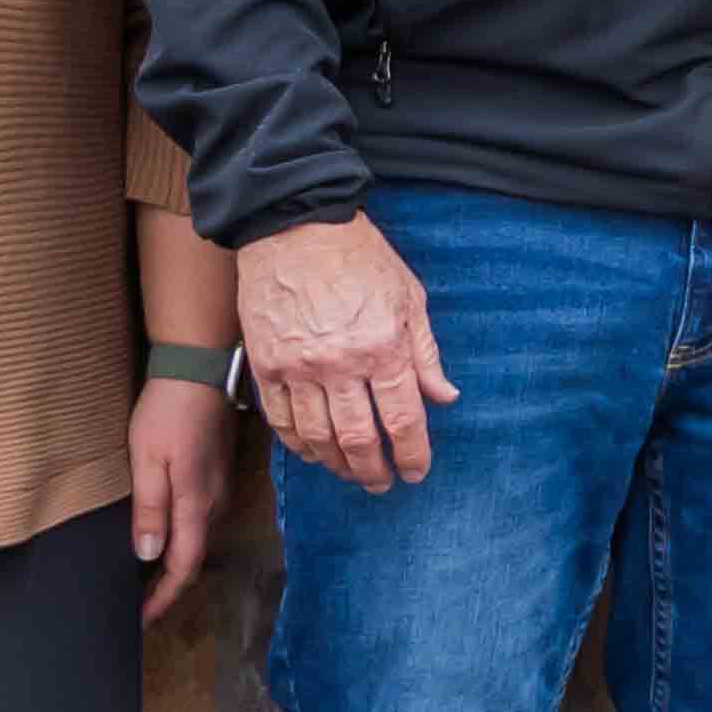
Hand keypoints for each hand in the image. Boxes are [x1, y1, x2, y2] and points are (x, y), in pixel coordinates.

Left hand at [122, 367, 238, 613]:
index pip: (183, 565)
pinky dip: (182, 539)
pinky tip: (166, 537)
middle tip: (137, 605)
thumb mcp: (147, 461)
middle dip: (168, 586)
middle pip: (193, 557)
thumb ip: (150, 509)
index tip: (141, 620)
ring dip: (175, 563)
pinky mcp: (217, 474)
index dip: (163, 597)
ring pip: (199, 539)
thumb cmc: (166, 414)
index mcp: (195, 504)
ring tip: (146, 578)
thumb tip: (148, 556)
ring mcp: (220, 487)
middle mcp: (214, 502)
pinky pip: (202, 520)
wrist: (198, 370)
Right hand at [239, 214, 445, 491]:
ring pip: (317, 438)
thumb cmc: (359, 257)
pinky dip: (298, 444)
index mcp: (383, 347)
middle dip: (374, 471)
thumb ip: (426, 353)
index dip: (412, 454)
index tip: (416, 472)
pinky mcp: (266, 365)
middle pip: (358, 439)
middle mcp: (340, 365)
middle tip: (382, 484)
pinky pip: (281, 420)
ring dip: (336, 464)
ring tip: (351, 472)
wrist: (294, 227)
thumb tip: (445, 397)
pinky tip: (313, 451)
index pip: (402, 419)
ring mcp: (297, 368)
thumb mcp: (409, 298)